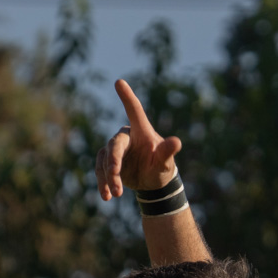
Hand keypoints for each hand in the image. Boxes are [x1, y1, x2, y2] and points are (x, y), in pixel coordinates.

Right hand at [95, 79, 183, 200]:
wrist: (152, 182)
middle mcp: (126, 136)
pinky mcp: (107, 161)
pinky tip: (107, 196)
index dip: (127, 97)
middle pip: (115, 144)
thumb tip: (177, 142)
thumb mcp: (165, 163)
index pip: (135, 111)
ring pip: (105, 159)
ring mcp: (115, 149)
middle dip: (114, 161)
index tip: (119, 81)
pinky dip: (103, 183)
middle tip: (115, 175)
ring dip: (108, 177)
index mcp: (141, 131)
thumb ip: (167, 152)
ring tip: (116, 194)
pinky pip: (100, 170)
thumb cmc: (161, 168)